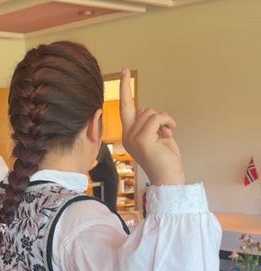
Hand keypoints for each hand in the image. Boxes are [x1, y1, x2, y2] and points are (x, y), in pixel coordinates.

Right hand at [119, 68, 184, 185]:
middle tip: (166, 131)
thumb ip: (150, 123)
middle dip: (158, 116)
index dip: (124, 88)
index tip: (125, 71)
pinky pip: (156, 118)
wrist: (168, 178)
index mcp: (128, 135)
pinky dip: (167, 122)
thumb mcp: (157, 136)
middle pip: (143, 109)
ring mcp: (132, 138)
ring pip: (151, 113)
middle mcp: (127, 136)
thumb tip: (150, 113)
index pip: (125, 108)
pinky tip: (169, 133)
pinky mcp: (142, 139)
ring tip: (167, 135)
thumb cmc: (165, 159)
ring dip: (164, 121)